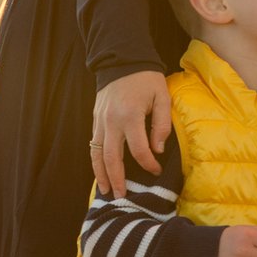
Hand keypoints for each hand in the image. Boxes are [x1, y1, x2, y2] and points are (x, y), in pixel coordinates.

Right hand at [92, 72, 171, 192]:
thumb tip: (157, 149)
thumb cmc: (146, 79)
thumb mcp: (162, 96)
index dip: (149, 164)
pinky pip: (93, 144)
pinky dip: (96, 161)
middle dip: (117, 179)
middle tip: (123, 196)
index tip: (157, 170)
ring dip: (101, 174)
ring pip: (97, 154)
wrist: (122, 60)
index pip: (139, 149)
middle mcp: (111, 121)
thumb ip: (162, 124)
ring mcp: (100, 121)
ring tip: (107, 191)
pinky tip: (101, 172)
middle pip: (111, 158)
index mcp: (130, 116)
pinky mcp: (95, 119)